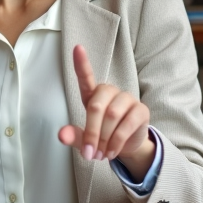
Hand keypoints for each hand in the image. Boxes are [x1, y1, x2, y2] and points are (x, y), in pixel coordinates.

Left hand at [58, 44, 155, 181]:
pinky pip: (127, 125)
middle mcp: (110, 92)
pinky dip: (116, 142)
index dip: (81, 63)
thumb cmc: (102, 137)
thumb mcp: (85, 139)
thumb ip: (74, 136)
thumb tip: (61, 135)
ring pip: (112, 116)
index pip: (86, 77)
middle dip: (91, 132)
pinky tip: (112, 152)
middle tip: (89, 153)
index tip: (77, 48)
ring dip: (104, 139)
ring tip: (101, 154)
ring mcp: (127, 99)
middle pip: (96, 106)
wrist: (126, 147)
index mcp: (93, 95)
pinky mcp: (141, 110)